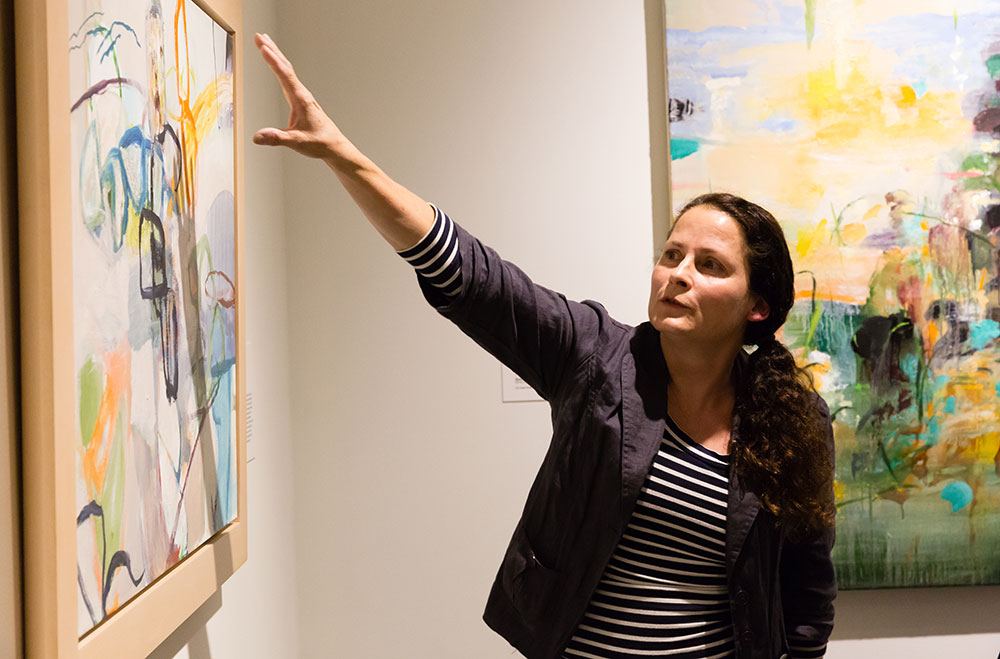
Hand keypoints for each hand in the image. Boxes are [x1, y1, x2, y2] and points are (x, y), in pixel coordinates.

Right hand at [252, 33, 347, 159]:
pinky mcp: (301, 100)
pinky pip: (289, 78)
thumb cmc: (319, 143)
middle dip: (271, 50)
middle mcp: (302, 94)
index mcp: (301, 100)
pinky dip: (280, 67)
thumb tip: (258, 136)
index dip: (273, 60)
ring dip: (276, 55)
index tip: (262, 47)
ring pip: (287, 70)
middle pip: (285, 67)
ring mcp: (302, 95)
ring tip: (264, 43)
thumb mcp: (297, 142)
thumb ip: (277, 138)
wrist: (334, 146)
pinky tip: (277, 64)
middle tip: (258, 36)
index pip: (285, 75)